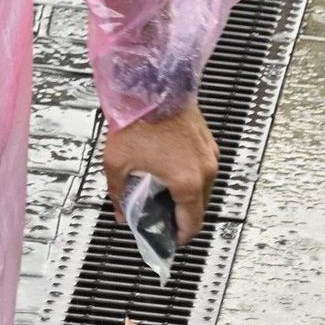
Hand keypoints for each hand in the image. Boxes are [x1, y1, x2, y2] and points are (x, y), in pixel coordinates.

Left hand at [104, 101, 218, 245]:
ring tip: (161, 191)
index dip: (180, 237)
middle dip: (181, 215)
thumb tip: (121, 212)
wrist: (151, 85)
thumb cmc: (137, 119)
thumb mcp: (116, 164)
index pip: (192, 224)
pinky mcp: (206, 140)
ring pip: (202, 186)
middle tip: (160, 216)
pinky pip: (202, 167)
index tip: (170, 240)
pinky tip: (168, 168)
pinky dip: (189, 174)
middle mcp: (204, 170)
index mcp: (186, 182)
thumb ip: (119, 195)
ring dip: (186, 194)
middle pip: (199, 206)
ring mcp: (208, 154)